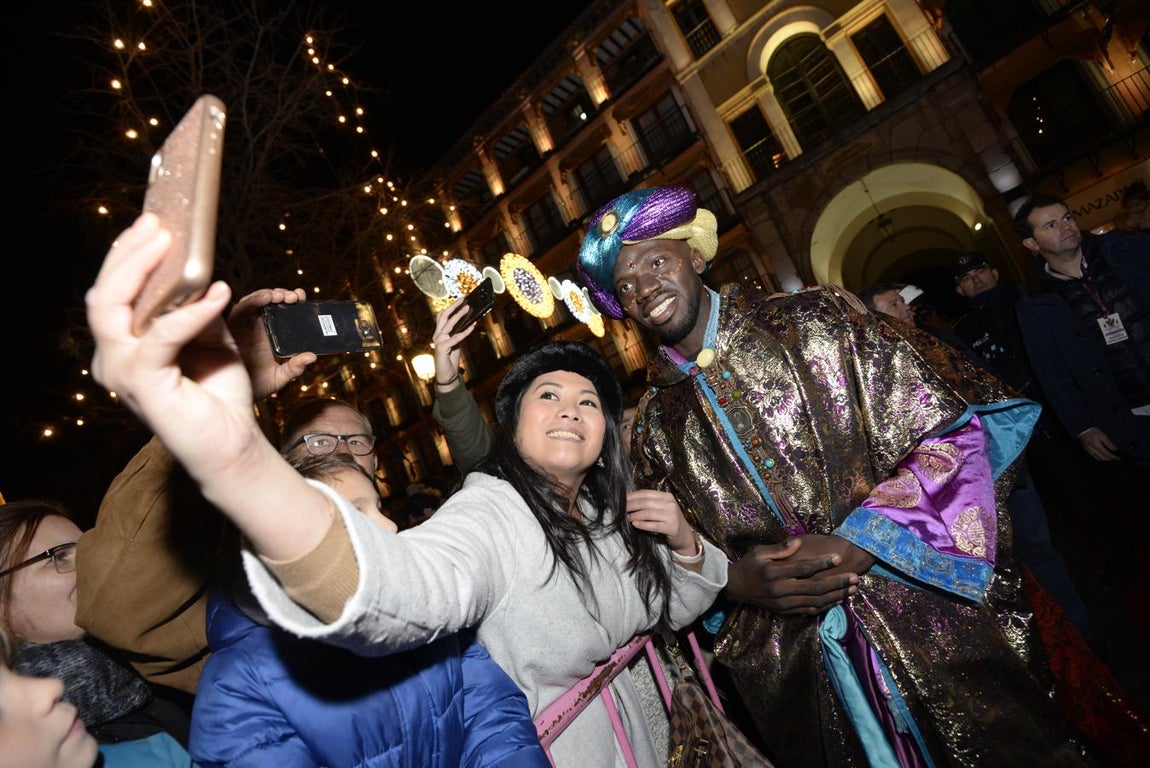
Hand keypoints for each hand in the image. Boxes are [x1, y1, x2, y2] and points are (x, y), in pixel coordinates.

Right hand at [86, 213, 259, 479]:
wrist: (232, 443)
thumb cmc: (219, 394)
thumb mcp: (212, 339)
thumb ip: (196, 309)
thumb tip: (198, 276)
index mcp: (123, 347)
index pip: (111, 292)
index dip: (127, 256)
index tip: (152, 224)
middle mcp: (113, 358)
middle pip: (103, 294)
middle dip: (129, 253)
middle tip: (158, 225)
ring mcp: (122, 373)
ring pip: (113, 308)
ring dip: (143, 270)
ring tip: (173, 245)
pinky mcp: (143, 385)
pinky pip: (162, 337)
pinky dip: (190, 312)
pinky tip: (218, 295)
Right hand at [226, 287, 316, 399]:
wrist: (234, 396)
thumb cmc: (256, 385)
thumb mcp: (279, 376)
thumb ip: (295, 367)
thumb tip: (312, 357)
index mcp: (272, 334)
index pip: (283, 312)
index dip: (294, 302)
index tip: (302, 298)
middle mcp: (258, 327)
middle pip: (270, 302)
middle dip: (282, 294)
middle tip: (294, 296)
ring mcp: (245, 325)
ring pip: (255, 301)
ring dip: (269, 294)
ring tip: (280, 296)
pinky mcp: (231, 326)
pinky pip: (241, 309)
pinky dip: (253, 300)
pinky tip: (265, 298)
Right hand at [432, 297, 475, 389]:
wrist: (447, 375)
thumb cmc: (451, 358)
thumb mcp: (456, 343)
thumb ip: (459, 332)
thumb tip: (469, 322)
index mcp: (439, 333)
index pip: (442, 316)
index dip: (451, 307)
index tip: (461, 300)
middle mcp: (437, 335)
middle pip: (444, 316)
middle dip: (454, 306)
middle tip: (463, 299)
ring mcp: (438, 341)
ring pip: (448, 324)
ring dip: (459, 315)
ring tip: (468, 309)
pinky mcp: (442, 348)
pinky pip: (454, 338)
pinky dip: (464, 332)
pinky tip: (471, 327)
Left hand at [625, 490, 696, 554]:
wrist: (684, 535)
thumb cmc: (669, 520)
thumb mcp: (662, 508)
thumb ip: (649, 503)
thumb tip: (628, 500)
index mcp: (667, 496)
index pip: (646, 493)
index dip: (632, 496)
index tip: (620, 499)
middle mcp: (670, 504)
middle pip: (645, 502)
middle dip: (631, 505)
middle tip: (620, 509)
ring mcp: (671, 515)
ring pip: (648, 513)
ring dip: (635, 515)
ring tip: (626, 518)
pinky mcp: (671, 527)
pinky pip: (653, 525)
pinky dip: (643, 525)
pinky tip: (635, 524)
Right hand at [725, 538, 859, 615]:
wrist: (735, 587)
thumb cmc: (749, 565)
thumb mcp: (760, 552)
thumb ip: (780, 549)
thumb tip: (798, 543)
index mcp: (774, 573)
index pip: (803, 568)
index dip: (822, 563)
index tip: (838, 557)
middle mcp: (780, 590)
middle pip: (815, 587)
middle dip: (837, 583)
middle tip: (855, 578)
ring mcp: (784, 603)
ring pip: (816, 601)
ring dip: (836, 596)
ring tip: (852, 589)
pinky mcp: (785, 611)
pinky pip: (810, 610)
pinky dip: (826, 606)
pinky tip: (838, 600)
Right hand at [1079, 427, 1119, 461]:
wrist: (1081, 429)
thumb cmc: (1092, 431)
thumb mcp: (1102, 435)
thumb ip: (1108, 443)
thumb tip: (1115, 449)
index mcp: (1096, 444)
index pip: (1106, 453)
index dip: (1113, 457)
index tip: (1118, 458)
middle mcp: (1092, 449)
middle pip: (1102, 458)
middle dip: (1110, 459)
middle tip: (1115, 459)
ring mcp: (1088, 451)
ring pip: (1098, 459)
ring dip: (1105, 460)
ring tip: (1111, 459)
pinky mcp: (1086, 451)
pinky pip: (1094, 457)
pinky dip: (1100, 458)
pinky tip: (1103, 457)